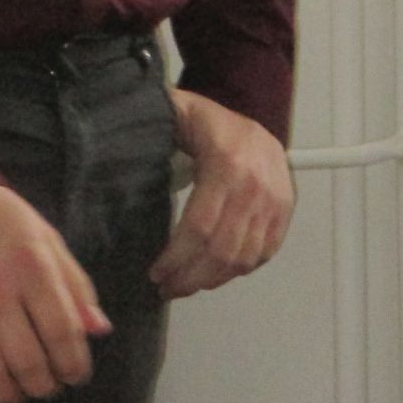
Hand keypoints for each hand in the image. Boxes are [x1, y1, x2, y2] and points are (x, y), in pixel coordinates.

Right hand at [0, 184, 112, 402]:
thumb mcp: (45, 237)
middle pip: (28, 360)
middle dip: (44, 385)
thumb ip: (74, 283)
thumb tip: (99, 329)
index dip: (74, 364)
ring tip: (17, 394)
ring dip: (7, 392)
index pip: (63, 333)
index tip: (76, 376)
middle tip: (48, 388)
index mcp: (33, 267)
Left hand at [149, 90, 294, 299]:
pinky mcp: (285, 212)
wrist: (258, 113)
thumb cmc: (211, 122)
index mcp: (225, 164)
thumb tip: (117, 144)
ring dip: (213, 280)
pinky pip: (264, 253)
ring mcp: (274, 201)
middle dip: (191, 278)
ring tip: (188, 285)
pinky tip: (217, 274)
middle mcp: (254, 187)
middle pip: (221, 250)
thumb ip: (155, 131)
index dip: (176, 257)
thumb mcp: (180, 116)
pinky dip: (240, 270)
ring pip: (243, 258)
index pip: (199, 226)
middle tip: (168, 288)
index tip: (157, 272)